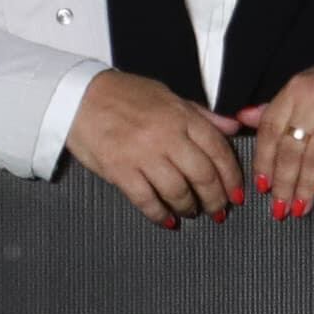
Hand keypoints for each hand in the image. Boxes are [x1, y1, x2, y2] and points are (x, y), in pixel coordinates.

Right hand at [61, 69, 241, 226]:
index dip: (232, 177)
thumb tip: (234, 127)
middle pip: (203, 176)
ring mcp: (142, 154)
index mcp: (181, 116)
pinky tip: (165, 219)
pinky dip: (159, 214)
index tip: (236, 193)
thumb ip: (201, 115)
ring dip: (189, 207)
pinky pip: (146, 200)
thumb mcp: (166, 96)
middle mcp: (166, 136)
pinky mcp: (119, 170)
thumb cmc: (122, 94)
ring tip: (190, 212)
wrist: (76, 95)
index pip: (219, 150)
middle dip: (215, 199)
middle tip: (218, 211)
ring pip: (178, 191)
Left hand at [232, 63, 313, 217]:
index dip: (264, 160)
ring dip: (305, 186)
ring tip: (299, 207)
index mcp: (295, 89)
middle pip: (291, 146)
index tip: (262, 186)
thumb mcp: (306, 92)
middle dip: (283, 182)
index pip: (270, 129)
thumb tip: (241, 119)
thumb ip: (275, 109)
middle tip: (279, 208)